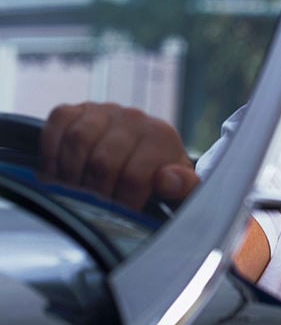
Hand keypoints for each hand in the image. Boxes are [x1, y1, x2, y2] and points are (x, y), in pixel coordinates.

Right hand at [41, 102, 197, 211]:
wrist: (142, 155)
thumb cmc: (159, 178)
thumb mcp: (180, 190)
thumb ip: (184, 188)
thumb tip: (168, 180)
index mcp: (162, 137)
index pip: (134, 176)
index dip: (122, 203)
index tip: (119, 214)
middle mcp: (135, 118)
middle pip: (103, 162)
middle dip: (94, 193)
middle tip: (93, 207)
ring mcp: (105, 111)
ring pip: (78, 142)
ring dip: (70, 174)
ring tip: (75, 192)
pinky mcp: (78, 109)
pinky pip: (58, 123)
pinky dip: (52, 151)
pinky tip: (59, 171)